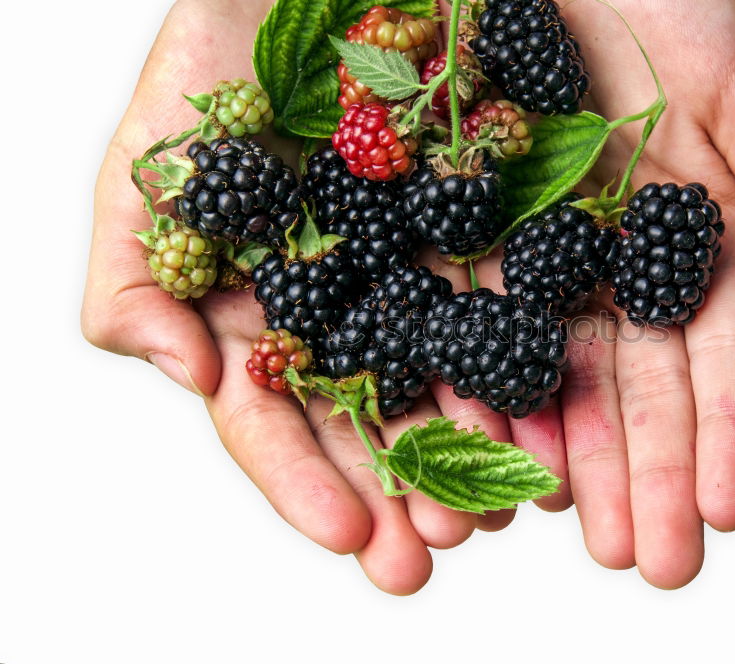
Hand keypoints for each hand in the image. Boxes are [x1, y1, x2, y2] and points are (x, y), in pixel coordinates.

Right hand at [81, 0, 516, 594]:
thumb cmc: (218, 60)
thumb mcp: (154, 170)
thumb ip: (141, 276)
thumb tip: (191, 378)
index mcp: (267, 307)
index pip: (278, 414)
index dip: (306, 481)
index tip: (348, 538)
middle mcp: (348, 303)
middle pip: (373, 415)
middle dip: (400, 488)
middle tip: (433, 553)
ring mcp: (420, 268)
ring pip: (450, 375)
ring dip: (473, 449)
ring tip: (498, 511)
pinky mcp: (487, 227)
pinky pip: (514, 305)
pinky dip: (530, 368)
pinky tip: (551, 424)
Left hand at [473, 0, 734, 587]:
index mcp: (674, 238)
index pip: (706, 357)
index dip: (718, 435)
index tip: (722, 513)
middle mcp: (596, 261)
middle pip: (621, 384)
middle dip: (637, 475)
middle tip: (647, 563)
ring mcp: (515, 250)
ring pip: (531, 370)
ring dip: (544, 457)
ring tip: (550, 533)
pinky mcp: (436, 227)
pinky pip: (445, 316)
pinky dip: (456, 384)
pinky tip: (467, 450)